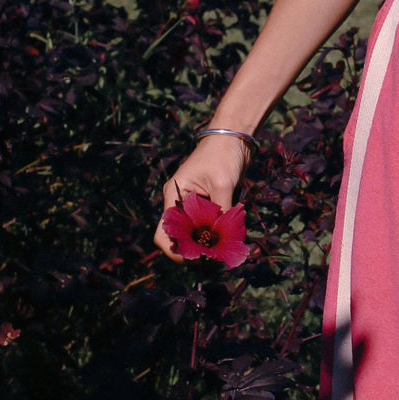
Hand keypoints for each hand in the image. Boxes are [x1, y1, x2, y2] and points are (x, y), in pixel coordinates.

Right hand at [154, 134, 249, 260]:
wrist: (233, 139)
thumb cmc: (222, 155)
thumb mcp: (222, 183)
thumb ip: (220, 210)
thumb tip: (223, 237)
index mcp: (174, 195)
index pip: (164, 232)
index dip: (175, 251)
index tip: (195, 259)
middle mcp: (180, 203)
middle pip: (178, 237)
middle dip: (193, 252)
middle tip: (213, 260)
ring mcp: (193, 206)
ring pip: (194, 235)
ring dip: (206, 246)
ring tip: (223, 253)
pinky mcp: (208, 207)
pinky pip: (208, 228)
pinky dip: (216, 237)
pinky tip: (229, 242)